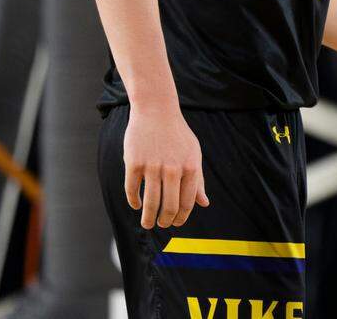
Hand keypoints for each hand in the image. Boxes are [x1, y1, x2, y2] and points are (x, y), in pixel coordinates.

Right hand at [124, 104, 209, 228]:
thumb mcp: (194, 154)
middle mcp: (173, 169)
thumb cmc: (178, 135)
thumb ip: (198, 180)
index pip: (187, 203)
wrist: (156, 110)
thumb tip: (204, 204)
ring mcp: (153, 166)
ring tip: (147, 223)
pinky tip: (136, 205)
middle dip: (165, 221)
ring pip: (150, 203)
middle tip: (160, 224)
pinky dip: (134, 202)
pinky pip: (132, 190)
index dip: (181, 217)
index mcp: (190, 167)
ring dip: (148, 218)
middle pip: (169, 207)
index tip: (175, 223)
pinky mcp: (134, 163)